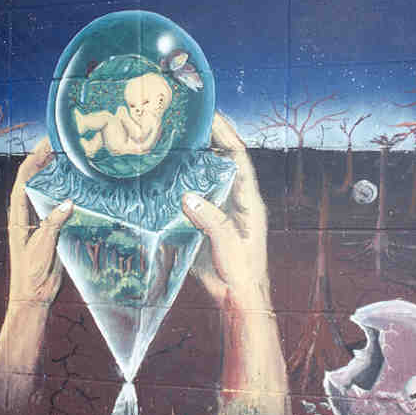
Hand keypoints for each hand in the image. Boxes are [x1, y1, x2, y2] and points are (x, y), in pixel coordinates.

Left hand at [8, 138, 72, 303]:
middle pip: (34, 180)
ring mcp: (39, 221)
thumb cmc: (32, 272)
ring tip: (70, 159)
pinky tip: (79, 187)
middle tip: (61, 144)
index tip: (47, 144)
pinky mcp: (51, 230)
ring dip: (55, 175)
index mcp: (18, 215)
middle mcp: (27, 214)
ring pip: (46, 191)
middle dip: (44, 161)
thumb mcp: (41, 247)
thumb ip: (52, 224)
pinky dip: (66, 193)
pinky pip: (57, 206)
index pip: (24, 179)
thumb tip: (68, 202)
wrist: (34, 294)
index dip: (34, 160)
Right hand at [182, 113, 269, 309]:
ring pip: (208, 175)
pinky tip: (166, 175)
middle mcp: (236, 200)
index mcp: (249, 201)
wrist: (238, 298)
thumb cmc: (242, 274)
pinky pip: (195, 194)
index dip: (227, 135)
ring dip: (194, 158)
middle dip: (209, 138)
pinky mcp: (207, 221)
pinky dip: (182, 181)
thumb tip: (187, 196)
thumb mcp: (229, 246)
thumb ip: (212, 221)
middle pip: (223, 161)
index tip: (211, 116)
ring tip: (174, 139)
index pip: (239, 159)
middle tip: (187, 120)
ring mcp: (221, 209)